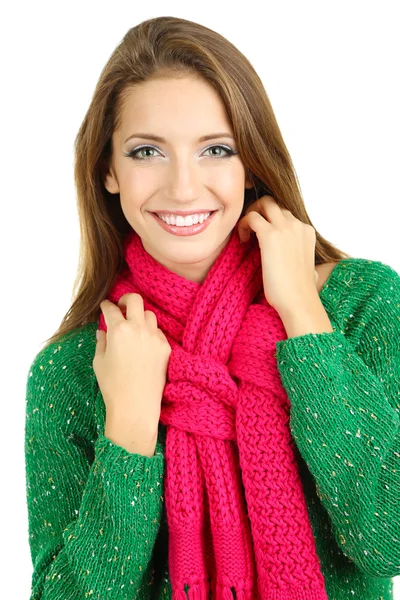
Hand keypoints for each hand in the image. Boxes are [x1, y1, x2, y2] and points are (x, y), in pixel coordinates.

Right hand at [93, 293, 171, 432]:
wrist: (136, 406)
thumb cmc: (113, 386)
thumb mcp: (99, 361)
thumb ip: (101, 341)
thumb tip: (103, 331)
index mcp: (118, 329)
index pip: (111, 308)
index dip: (106, 306)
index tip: (105, 307)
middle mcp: (138, 328)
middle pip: (135, 299)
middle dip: (126, 299)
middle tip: (121, 307)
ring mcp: (154, 337)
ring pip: (149, 314)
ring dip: (140, 317)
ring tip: (133, 327)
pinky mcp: (165, 347)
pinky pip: (158, 332)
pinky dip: (150, 333)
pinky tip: (144, 344)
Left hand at [237, 195, 318, 313]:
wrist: (299, 300)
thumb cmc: (299, 291)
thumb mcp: (307, 267)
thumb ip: (300, 256)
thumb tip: (294, 260)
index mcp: (306, 231)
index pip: (285, 214)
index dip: (270, 220)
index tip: (261, 235)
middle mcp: (297, 225)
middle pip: (274, 203)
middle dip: (259, 209)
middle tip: (250, 226)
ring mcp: (284, 228)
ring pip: (264, 203)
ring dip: (250, 213)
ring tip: (245, 232)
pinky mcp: (269, 235)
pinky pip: (251, 217)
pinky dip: (243, 225)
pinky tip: (242, 240)